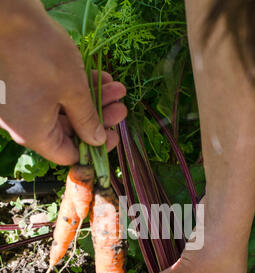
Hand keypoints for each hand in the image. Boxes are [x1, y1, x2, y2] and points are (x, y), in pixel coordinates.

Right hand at [0, 0, 126, 164]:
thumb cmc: (39, 54)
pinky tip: (99, 77)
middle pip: (69, 130)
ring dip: (92, 100)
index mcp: (34, 134)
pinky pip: (51, 95)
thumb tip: (96, 141)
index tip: (114, 134)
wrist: (5, 13)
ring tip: (116, 88)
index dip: (94, 148)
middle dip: (98, 117)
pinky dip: (74, 88)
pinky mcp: (21, 86)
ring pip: (63, 110)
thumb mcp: (73, 90)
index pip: (68, 154)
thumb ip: (87, 120)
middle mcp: (24, 124)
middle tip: (121, 107)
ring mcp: (21, 105)